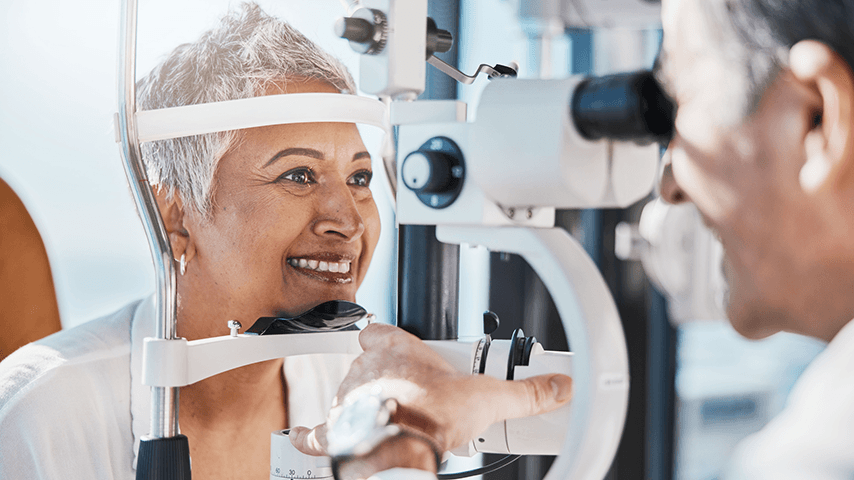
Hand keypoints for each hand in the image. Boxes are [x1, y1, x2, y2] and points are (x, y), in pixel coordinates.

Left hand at [290, 323, 572, 458]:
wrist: (403, 447)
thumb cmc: (434, 415)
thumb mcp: (490, 398)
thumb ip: (527, 392)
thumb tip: (559, 386)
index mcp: (399, 351)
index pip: (382, 331)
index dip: (388, 338)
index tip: (401, 347)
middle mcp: (368, 369)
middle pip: (368, 364)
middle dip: (385, 378)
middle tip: (410, 396)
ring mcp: (348, 399)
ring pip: (347, 393)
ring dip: (361, 404)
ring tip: (388, 420)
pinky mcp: (337, 430)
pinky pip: (317, 430)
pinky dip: (313, 434)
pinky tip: (307, 436)